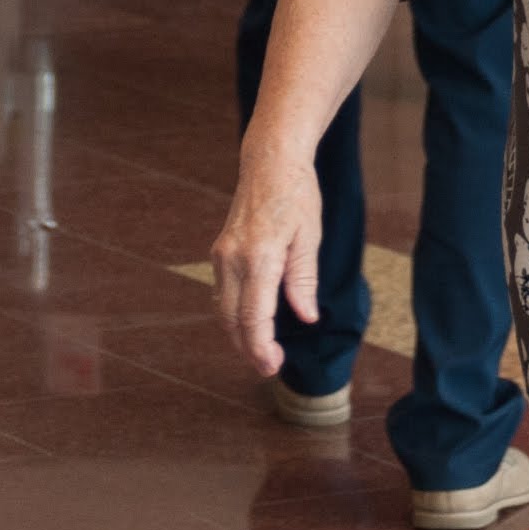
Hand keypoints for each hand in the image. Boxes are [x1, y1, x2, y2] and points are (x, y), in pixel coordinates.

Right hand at [209, 149, 330, 379]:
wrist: (270, 162)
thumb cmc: (297, 195)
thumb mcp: (309, 236)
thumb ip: (304, 279)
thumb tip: (306, 317)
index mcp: (259, 257)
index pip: (254, 317)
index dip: (260, 347)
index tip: (272, 366)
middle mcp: (232, 259)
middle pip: (233, 320)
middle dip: (248, 349)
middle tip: (269, 367)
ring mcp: (221, 255)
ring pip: (224, 309)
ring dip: (239, 335)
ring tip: (262, 351)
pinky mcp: (219, 252)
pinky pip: (223, 293)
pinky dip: (234, 314)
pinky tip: (251, 323)